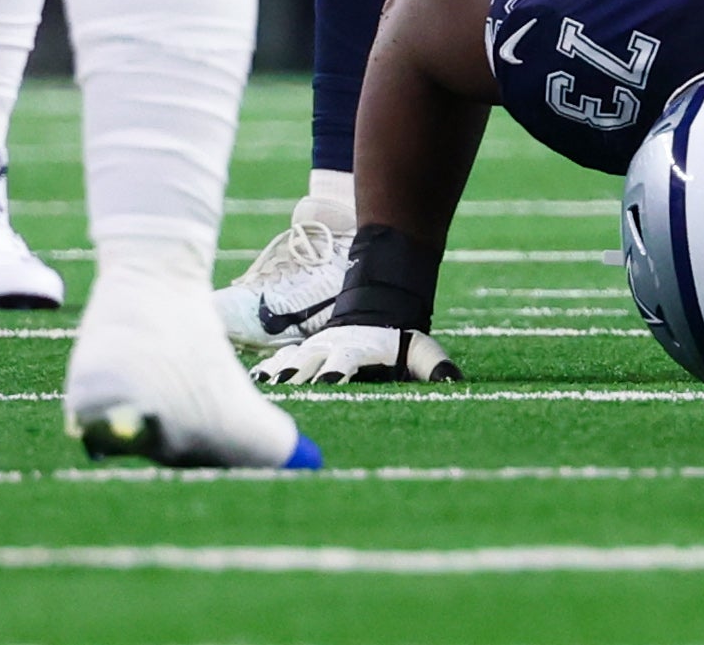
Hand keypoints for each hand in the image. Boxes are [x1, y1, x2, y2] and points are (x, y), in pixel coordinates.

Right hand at [251, 323, 457, 385]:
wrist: (379, 305)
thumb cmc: (400, 338)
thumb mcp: (421, 350)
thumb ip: (434, 366)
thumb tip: (454, 382)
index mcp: (353, 351)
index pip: (341, 366)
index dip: (333, 374)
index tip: (325, 385)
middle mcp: (327, 350)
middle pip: (306, 367)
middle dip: (293, 381)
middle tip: (276, 398)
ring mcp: (311, 351)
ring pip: (287, 364)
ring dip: (273, 378)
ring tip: (255, 393)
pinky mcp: (301, 353)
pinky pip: (278, 361)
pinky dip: (265, 372)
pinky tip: (250, 386)